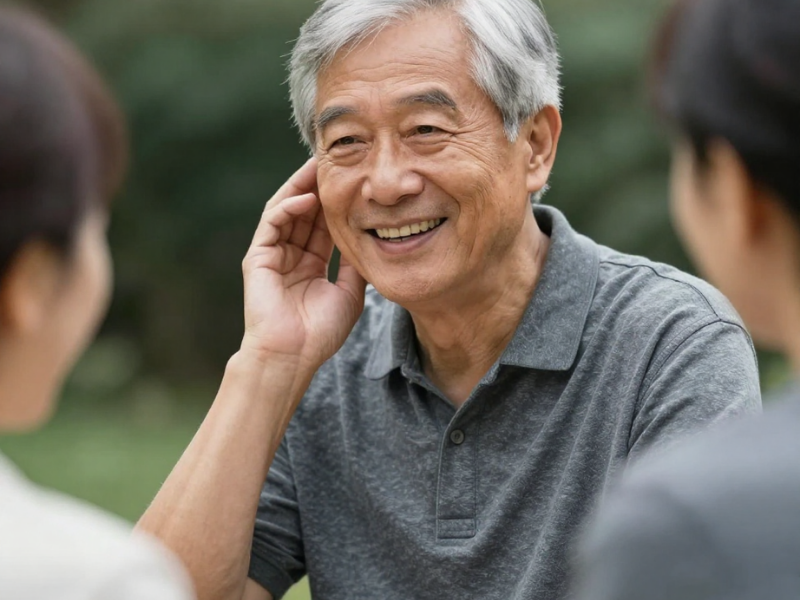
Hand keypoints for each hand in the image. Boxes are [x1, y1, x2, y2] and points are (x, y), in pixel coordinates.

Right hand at [240, 158, 366, 369]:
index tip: (354, 182)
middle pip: (305, 213)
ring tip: (320, 167)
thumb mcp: (350, 294)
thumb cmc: (320, 333)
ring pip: (286, 211)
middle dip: (319, 187)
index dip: (337, 203)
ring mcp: (273, 255)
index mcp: (310, 265)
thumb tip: (372, 238)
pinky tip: (308, 198)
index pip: (323, 225)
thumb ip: (356, 265)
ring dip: (302, 188)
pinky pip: (272, 224)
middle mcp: (291, 256)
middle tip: (337, 162)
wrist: (293, 356)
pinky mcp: (258, 258)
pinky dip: (289, 207)